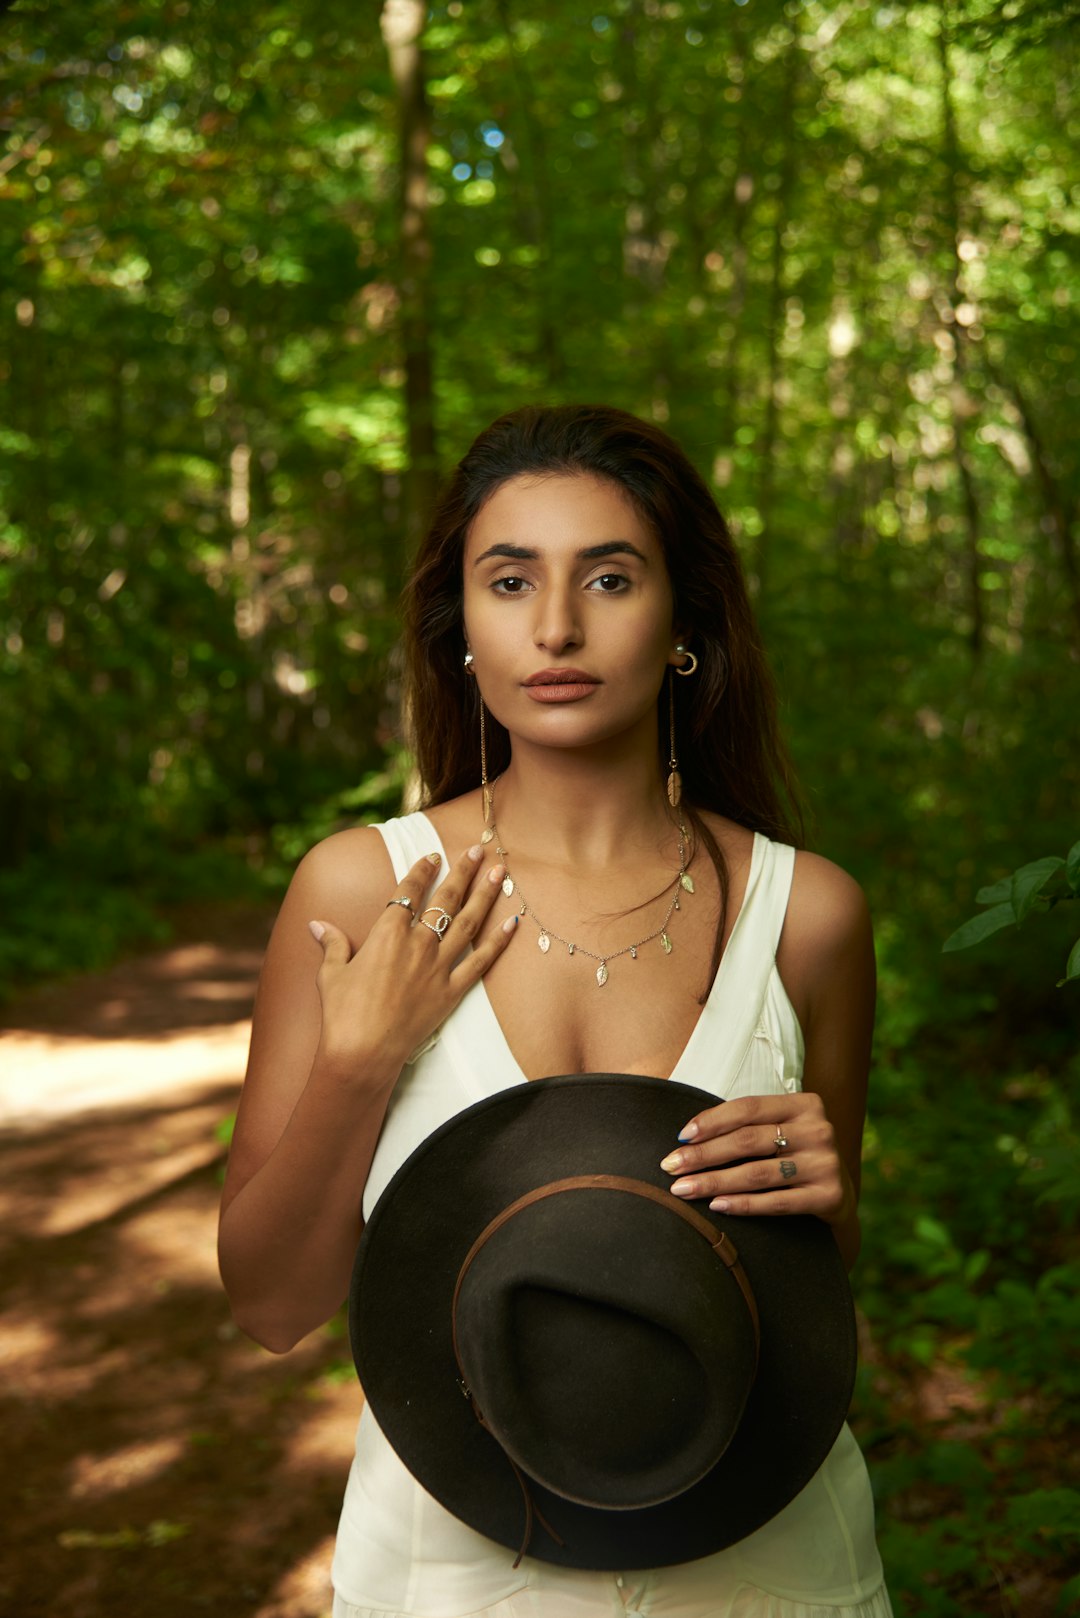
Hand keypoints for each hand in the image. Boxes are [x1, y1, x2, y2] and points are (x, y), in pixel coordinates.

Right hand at [308, 844, 517, 1077]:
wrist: (363, 1052)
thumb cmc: (342, 1013)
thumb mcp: (331, 974)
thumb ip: (331, 944)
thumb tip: (316, 924)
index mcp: (387, 934)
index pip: (408, 892)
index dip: (421, 871)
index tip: (433, 856)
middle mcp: (417, 944)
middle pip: (445, 899)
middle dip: (462, 871)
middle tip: (476, 850)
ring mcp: (438, 967)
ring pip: (468, 922)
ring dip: (485, 895)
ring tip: (499, 872)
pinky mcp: (452, 992)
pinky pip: (482, 961)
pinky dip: (499, 941)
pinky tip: (514, 922)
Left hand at [659, 1092, 852, 1223]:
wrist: (839, 1194)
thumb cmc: (793, 1155)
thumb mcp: (780, 1130)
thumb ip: (746, 1126)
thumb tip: (686, 1138)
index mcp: (805, 1105)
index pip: (748, 1108)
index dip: (711, 1121)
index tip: (681, 1138)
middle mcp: (820, 1130)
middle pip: (748, 1141)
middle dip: (704, 1155)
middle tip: (670, 1167)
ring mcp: (826, 1164)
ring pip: (758, 1173)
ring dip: (714, 1182)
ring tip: (684, 1189)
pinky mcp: (829, 1196)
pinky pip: (776, 1202)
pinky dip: (742, 1204)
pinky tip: (716, 1205)